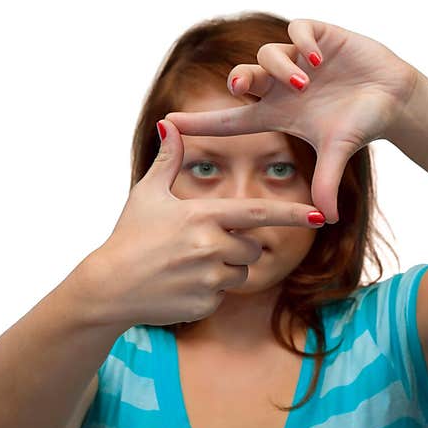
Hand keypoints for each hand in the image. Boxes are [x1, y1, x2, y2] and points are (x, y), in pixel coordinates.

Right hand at [82, 118, 324, 326]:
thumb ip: (168, 160)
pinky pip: (223, 296)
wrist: (108, 287)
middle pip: (252, 246)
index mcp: (203, 215)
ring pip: (240, 272)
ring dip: (223, 270)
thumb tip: (170, 124)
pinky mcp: (205, 304)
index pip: (259, 212)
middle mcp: (211, 245)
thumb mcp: (147, 194)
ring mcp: (209, 277)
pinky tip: (180, 287)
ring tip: (186, 267)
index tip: (320, 215)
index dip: (293, 213)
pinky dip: (208, 292)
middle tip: (200, 247)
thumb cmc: (129, 236)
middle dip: (236, 246)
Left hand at [163, 18, 419, 223]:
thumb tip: (326, 221)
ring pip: (269, 54)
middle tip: (245, 86)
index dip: (200, 121)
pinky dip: (303, 44)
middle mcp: (281, 86)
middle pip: (243, 77)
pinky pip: (298, 32)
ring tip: (306, 81)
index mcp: (277, 113)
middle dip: (239, 79)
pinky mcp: (320, 35)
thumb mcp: (338, 153)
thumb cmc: (361, 124)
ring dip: (281, 67)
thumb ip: (326, 182)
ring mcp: (299, 60)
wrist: (394, 98)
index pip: (229, 119)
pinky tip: (320, 60)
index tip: (170, 124)